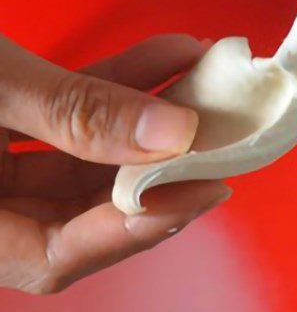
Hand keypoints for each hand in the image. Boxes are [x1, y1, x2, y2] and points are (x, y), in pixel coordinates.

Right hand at [0, 34, 229, 293]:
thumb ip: (73, 112)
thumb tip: (175, 133)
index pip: (58, 256)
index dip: (140, 227)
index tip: (210, 187)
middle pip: (81, 210)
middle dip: (158, 167)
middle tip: (222, 138)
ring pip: (82, 157)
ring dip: (147, 118)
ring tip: (208, 83)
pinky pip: (65, 115)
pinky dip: (114, 86)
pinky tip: (170, 55)